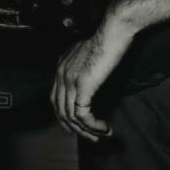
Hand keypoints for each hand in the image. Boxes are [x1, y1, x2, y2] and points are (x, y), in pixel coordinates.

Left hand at [51, 20, 135, 141]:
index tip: (77, 126)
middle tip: (89, 138)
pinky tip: (104, 129)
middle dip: (74, 128)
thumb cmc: (108, 39)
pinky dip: (93, 125)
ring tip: (100, 137)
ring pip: (71, 116)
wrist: (113, 31)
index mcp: (61, 67)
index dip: (64, 116)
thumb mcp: (91, 53)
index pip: (56, 99)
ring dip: (86, 131)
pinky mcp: (82, 86)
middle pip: (60, 110)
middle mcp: (61, 75)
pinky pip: (82, 115)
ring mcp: (69, 81)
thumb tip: (91, 79)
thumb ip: (85, 66)